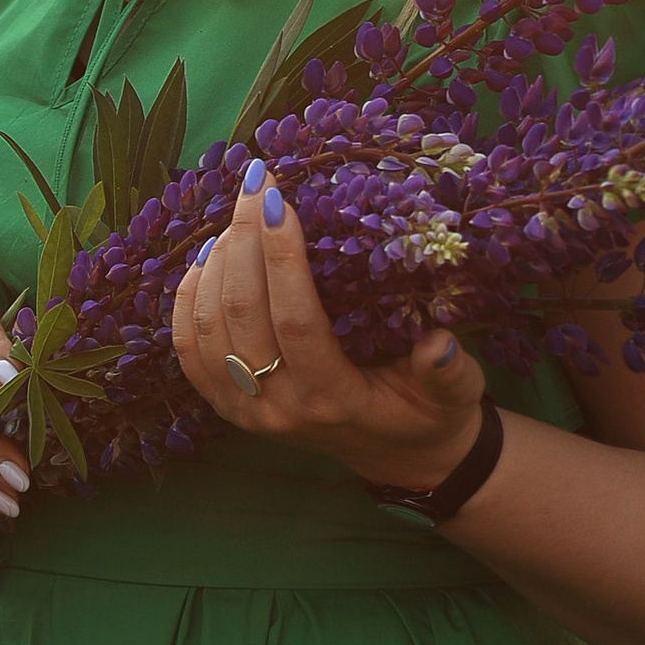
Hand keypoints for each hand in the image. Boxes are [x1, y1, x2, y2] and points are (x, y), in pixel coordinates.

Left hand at [171, 157, 488, 487]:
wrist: (399, 458)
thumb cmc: (430, 414)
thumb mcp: (456, 395)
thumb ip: (450, 372)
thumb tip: (440, 342)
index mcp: (336, 400)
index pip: (297, 322)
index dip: (283, 260)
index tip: (282, 201)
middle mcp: (280, 409)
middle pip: (243, 315)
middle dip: (245, 241)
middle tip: (255, 186)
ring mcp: (246, 412)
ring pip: (209, 327)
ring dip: (216, 263)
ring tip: (238, 216)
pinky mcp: (226, 407)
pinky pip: (189, 351)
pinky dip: (188, 299)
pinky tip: (206, 259)